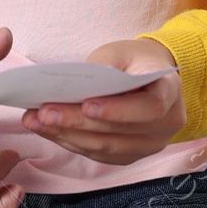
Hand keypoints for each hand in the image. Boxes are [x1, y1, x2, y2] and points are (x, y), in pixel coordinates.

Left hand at [18, 37, 184, 166]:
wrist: (148, 75)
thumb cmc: (132, 60)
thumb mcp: (119, 52)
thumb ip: (101, 69)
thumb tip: (70, 91)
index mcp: (170, 91)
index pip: (149, 108)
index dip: (118, 111)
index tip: (86, 105)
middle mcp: (167, 124)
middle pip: (120, 132)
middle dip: (77, 123)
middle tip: (43, 113)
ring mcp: (150, 145)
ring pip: (105, 148)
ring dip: (67, 136)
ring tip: (36, 121)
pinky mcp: (130, 155)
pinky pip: (98, 155)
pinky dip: (70, 142)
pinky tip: (46, 130)